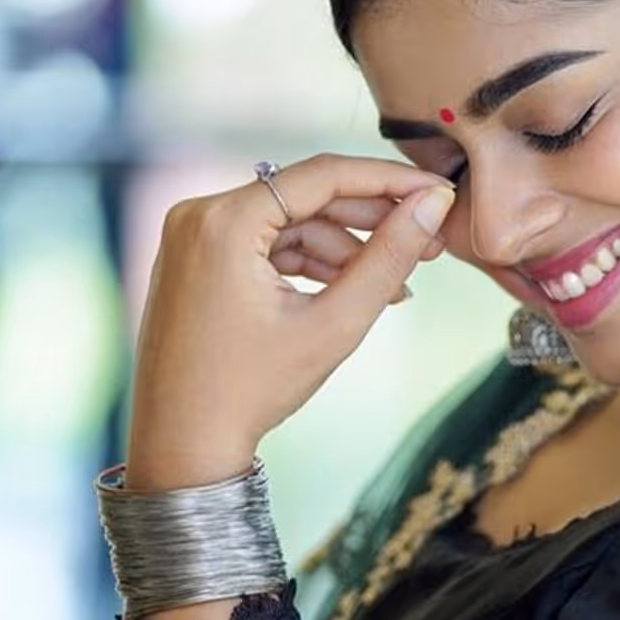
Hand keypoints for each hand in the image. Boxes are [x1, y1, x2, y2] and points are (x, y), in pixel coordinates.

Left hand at [125, 154, 457, 489]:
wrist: (181, 444)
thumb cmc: (251, 391)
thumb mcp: (333, 325)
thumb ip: (388, 260)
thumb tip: (433, 205)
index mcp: (223, 222)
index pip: (323, 176)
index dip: (389, 180)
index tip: (438, 191)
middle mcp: (198, 214)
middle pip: (304, 196)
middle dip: (369, 220)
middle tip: (430, 242)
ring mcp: (191, 236)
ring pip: (288, 223)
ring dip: (342, 249)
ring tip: (394, 287)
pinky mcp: (193, 258)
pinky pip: (263, 244)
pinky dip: (307, 263)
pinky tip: (349, 290)